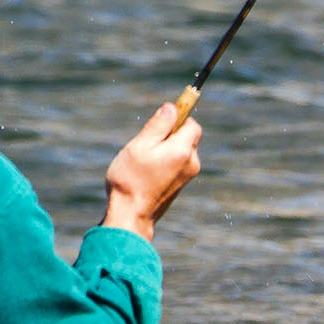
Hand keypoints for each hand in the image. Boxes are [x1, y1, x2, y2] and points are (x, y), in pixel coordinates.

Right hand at [101, 103, 202, 241]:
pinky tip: (148, 171)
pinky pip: (177, 164)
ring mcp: (187, 176)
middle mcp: (191, 163)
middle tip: (147, 143)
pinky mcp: (180, 185)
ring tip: (145, 160)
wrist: (131, 216)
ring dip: (166, 148)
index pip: (192, 124)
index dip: (178, 118)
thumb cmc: (131, 179)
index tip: (161, 121)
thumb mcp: (140, 145)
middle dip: (170, 134)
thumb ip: (158, 124)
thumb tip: (172, 108)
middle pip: (188, 137)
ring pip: (181, 151)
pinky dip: (165, 161)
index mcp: (183, 150)